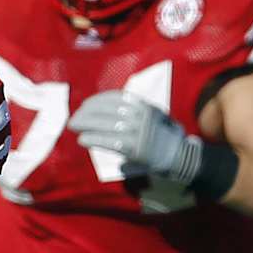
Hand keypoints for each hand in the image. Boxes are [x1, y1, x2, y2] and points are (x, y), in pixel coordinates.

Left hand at [68, 90, 202, 183]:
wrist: (178, 155)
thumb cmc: (160, 135)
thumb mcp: (150, 115)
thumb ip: (131, 110)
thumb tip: (100, 109)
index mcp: (143, 105)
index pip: (115, 97)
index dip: (96, 100)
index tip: (85, 105)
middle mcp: (140, 116)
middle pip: (106, 110)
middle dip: (86, 113)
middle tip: (74, 119)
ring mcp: (138, 131)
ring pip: (105, 124)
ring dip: (85, 124)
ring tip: (74, 127)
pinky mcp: (135, 148)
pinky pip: (109, 141)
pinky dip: (93, 139)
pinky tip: (82, 140)